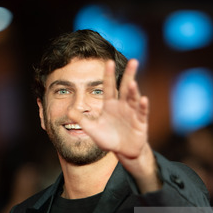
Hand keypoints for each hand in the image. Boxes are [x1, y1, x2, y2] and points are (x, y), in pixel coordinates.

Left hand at [69, 58, 159, 190]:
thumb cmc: (108, 138)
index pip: (109, 87)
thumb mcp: (92, 130)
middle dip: (129, 74)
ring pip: (134, 99)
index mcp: (110, 104)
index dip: (109, 75)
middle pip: (126, 87)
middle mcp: (122, 105)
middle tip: (134, 61)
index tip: (108, 61)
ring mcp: (132, 113)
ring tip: (133, 82)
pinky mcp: (140, 122)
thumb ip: (82, 120)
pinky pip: (142, 113)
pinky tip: (143, 99)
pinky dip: (143, 106)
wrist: (123, 151)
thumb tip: (68, 111)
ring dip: (134, 91)